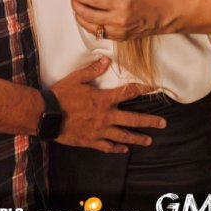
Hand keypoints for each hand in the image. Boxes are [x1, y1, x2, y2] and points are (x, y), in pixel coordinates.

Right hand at [51, 56, 165, 152]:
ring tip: (149, 140)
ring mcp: (99, 131)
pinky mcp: (91, 141)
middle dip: (149, 121)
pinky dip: (117, 148)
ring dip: (138, 138)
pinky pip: (107, 146)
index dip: (142, 90)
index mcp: (103, 99)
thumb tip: (106, 61)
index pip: (127, 93)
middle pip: (132, 119)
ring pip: (123, 136)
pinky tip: (124, 149)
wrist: (47, 116)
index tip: (153, 89)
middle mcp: (105, 116)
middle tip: (163, 123)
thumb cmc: (60, 95)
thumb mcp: (76, 78)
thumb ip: (92, 70)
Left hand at [70, 0, 167, 40]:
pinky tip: (86, 16)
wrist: (160, 16)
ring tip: (77, 7)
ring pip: (90, 27)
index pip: (93, 0)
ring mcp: (117, 31)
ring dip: (79, 16)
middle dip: (75, 5)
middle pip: (88, 15)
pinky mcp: (118, 38)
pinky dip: (88, 25)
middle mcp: (118, 20)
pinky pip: (98, 33)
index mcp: (121, 3)